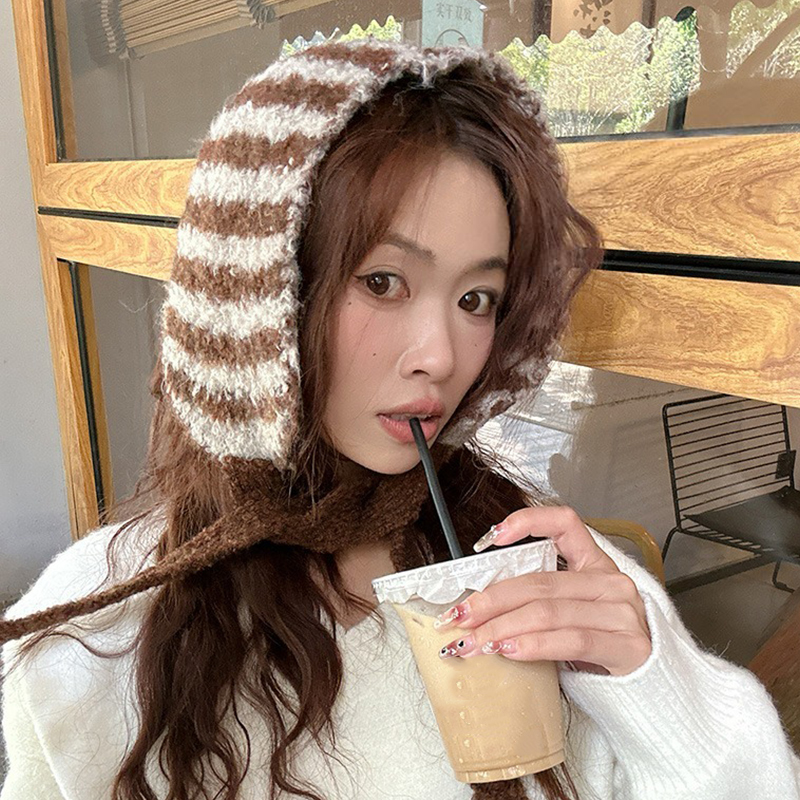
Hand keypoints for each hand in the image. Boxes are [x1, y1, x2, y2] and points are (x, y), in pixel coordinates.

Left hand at [434, 506, 652, 676]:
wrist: (651, 689)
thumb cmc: (602, 649)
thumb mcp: (571, 614)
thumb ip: (539, 601)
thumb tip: (477, 606)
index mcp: (595, 564)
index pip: (564, 523)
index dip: (528, 521)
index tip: (492, 536)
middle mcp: (611, 581)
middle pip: (539, 581)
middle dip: (491, 600)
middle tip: (459, 616)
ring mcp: (622, 612)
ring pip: (548, 611)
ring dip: (501, 627)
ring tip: (474, 641)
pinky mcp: (628, 646)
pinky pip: (571, 640)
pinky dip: (533, 645)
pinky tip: (509, 650)